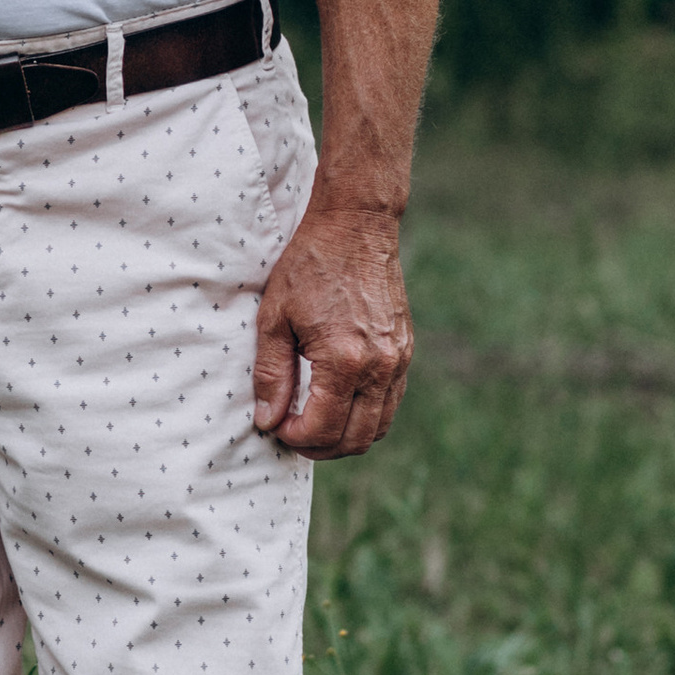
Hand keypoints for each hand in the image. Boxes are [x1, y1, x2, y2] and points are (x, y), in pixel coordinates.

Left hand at [253, 200, 411, 458]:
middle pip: (356, 440)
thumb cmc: (310, 266)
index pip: (322, 430)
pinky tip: (338, 401)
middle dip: (320, 448)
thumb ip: (271, 374)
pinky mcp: (406, 351)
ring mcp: (398, 360)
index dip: (295, 439)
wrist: (356, 226)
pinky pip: (390, 403)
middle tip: (293, 434)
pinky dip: (365, 416)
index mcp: (344, 360)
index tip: (276, 427)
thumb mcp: (274, 318)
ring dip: (345, 437)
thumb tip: (268, 420)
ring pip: (378, 428)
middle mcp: (379, 366)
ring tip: (314, 423)